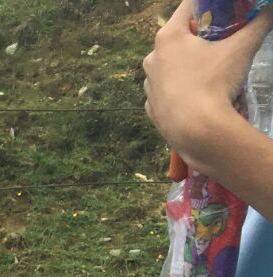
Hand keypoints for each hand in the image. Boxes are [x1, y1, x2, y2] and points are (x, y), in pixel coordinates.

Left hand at [144, 1, 272, 157]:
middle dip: (200, 36)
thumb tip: (270, 10)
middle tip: (221, 40)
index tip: (223, 10)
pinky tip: (197, 93)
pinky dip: (181, 88)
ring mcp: (149, 83)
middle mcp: (152, 58)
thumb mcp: (242, 48)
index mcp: (169, 37)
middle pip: (178, 37)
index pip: (188, 7)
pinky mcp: (151, 106)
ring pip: (171, 65)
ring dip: (188, 64)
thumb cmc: (215, 82)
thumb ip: (258, 24)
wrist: (196, 130)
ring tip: (210, 71)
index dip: (208, 5)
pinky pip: (168, 90)